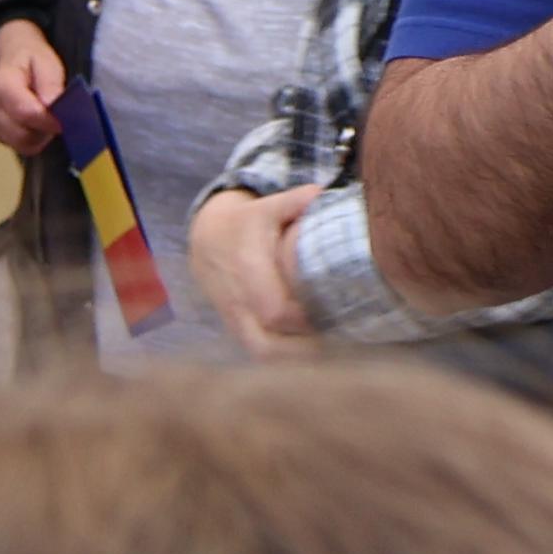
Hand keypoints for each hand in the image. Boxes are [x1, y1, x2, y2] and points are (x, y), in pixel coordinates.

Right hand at [0, 18, 66, 152]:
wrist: (11, 56)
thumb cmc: (31, 58)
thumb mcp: (47, 62)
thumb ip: (50, 85)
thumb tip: (52, 108)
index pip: (25, 112)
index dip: (49, 120)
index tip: (66, 119)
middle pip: (22, 135)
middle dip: (45, 130)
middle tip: (58, 117)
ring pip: (20, 144)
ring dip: (40, 136)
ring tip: (47, 118)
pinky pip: (17, 146)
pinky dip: (32, 139)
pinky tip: (36, 123)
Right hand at [190, 184, 323, 356]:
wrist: (207, 240)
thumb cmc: (247, 222)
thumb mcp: (265, 207)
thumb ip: (292, 201)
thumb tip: (320, 192)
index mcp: (247, 273)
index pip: (276, 311)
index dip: (307, 320)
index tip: (340, 316)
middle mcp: (238, 303)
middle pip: (268, 346)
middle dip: (306, 350)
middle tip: (345, 342)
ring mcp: (236, 321)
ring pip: (263, 355)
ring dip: (298, 360)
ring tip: (336, 353)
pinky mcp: (238, 330)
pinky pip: (260, 354)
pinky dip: (287, 360)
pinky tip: (317, 355)